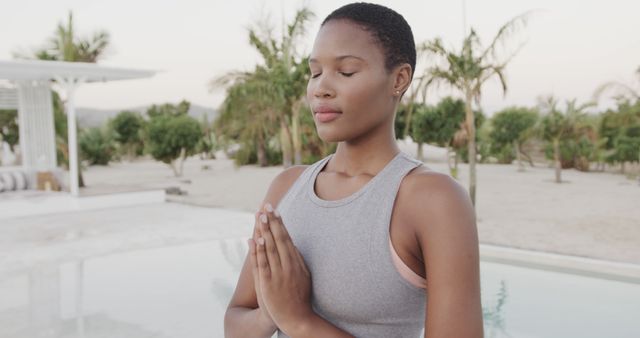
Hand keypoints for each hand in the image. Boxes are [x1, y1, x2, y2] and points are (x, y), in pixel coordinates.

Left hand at [250, 203, 312, 333]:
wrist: (298, 319)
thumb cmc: (300, 297)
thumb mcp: (304, 275)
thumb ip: (297, 259)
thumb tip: (291, 243)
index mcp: (296, 262)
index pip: (287, 238)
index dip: (280, 224)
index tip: (275, 210)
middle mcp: (289, 265)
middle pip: (279, 239)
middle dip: (272, 221)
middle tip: (267, 206)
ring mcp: (279, 274)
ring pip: (271, 248)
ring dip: (265, 231)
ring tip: (260, 216)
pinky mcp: (269, 283)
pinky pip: (263, 264)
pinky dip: (260, 251)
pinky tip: (257, 239)